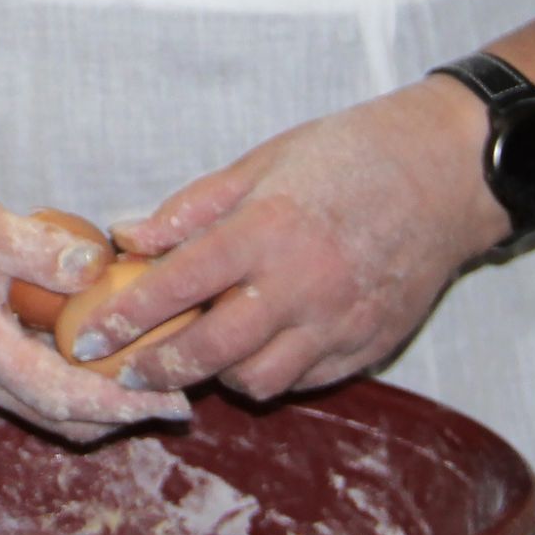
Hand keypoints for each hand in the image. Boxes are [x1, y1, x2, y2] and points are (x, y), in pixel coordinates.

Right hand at [0, 157, 192, 442]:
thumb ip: (41, 252)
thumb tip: (100, 268)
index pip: (65, 398)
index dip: (124, 405)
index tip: (175, 401)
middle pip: (62, 415)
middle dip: (122, 412)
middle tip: (181, 394)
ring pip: (48, 400)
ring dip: (99, 395)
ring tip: (153, 372)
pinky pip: (34, 373)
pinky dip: (75, 369)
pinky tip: (105, 339)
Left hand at [80, 79, 508, 400]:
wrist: (445, 174)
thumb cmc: (349, 155)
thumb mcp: (264, 162)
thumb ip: (194, 206)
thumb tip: (130, 235)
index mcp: (267, 229)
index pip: (178, 286)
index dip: (126, 316)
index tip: (89, 337)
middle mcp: (301, 284)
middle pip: (212, 351)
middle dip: (158, 370)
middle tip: (126, 373)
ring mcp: (337, 322)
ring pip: (258, 379)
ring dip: (218, 375)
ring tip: (196, 356)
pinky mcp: (367, 346)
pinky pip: (303, 380)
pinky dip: (272, 371)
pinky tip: (256, 350)